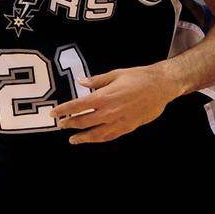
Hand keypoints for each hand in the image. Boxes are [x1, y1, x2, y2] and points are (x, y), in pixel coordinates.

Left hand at [50, 65, 178, 143]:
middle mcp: (109, 111)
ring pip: (96, 134)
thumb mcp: (115, 74)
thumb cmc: (139, 77)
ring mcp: (119, 121)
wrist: (161, 86)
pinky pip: (110, 136)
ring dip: (82, 137)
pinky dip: (99, 139)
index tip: (53, 113)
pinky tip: (92, 139)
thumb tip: (81, 81)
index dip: (63, 110)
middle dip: (70, 124)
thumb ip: (96, 81)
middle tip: (60, 125)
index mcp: (104, 96)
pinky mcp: (128, 127)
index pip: (77, 106)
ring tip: (72, 139)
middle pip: (84, 122)